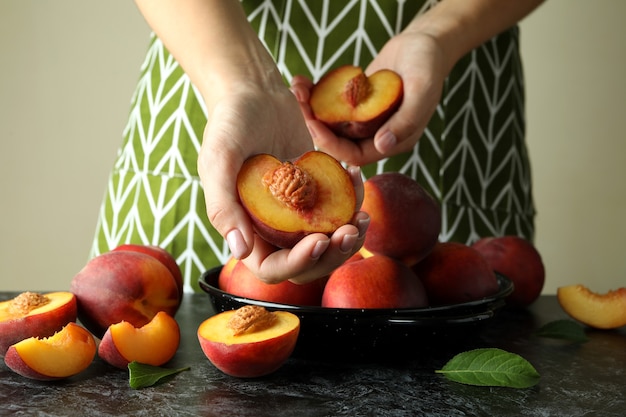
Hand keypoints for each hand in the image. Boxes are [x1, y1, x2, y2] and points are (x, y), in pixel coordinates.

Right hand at [198, 83, 367, 283]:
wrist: (254, 92)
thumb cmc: (230, 122)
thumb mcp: (219, 158)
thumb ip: (223, 205)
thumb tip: (240, 251)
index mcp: (244, 229)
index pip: (271, 268)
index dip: (297, 263)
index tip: (319, 239)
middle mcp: (270, 227)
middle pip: (306, 263)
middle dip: (332, 254)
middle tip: (351, 231)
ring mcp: (295, 212)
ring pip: (326, 242)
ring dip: (348, 236)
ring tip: (362, 214)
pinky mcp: (314, 193)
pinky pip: (337, 210)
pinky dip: (351, 200)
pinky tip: (354, 175)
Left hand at [291, 30, 446, 166]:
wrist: (423, 43)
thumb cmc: (428, 65)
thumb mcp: (422, 91)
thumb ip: (405, 121)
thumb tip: (383, 145)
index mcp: (393, 141)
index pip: (356, 155)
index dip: (333, 145)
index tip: (313, 125)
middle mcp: (374, 134)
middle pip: (338, 142)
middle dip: (315, 127)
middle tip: (298, 106)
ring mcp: (363, 118)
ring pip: (331, 123)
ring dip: (311, 109)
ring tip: (297, 89)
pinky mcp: (353, 102)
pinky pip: (331, 104)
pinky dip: (315, 95)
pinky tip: (303, 82)